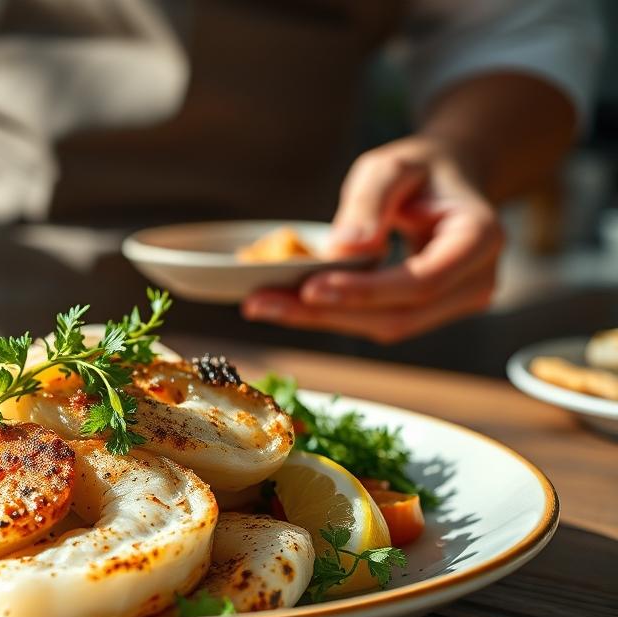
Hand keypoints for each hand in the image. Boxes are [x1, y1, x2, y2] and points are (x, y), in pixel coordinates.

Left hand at [242, 136, 502, 343]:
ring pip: (386, 326)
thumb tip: (344, 251)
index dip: (365, 291)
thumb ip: (369, 202)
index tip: (310, 289)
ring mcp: (457, 302)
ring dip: (321, 320)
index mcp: (479, 236)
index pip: (421, 281)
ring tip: (262, 306)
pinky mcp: (430, 313)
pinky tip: (286, 304)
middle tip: (262, 305)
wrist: (448, 179)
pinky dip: (332, 315)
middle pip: (399, 315)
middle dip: (328, 314)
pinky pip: (379, 321)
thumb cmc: (419, 169)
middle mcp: (477, 279)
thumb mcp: (391, 165)